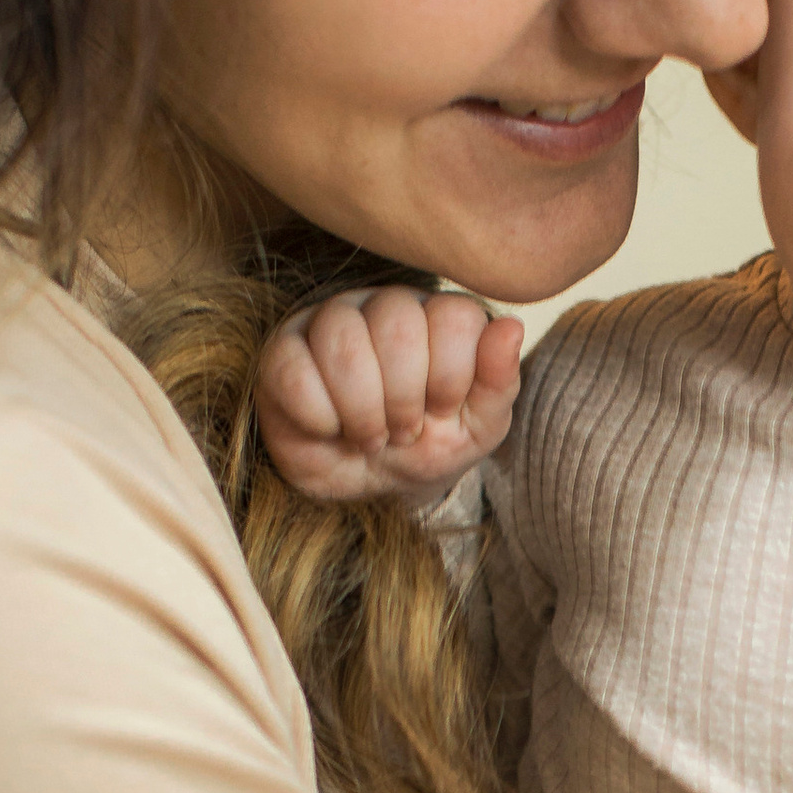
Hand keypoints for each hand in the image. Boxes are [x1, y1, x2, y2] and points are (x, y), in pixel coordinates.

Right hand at [257, 283, 522, 505]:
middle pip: (398, 324)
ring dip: (363, 411)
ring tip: (370, 437)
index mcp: (437, 314)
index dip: (452, 377)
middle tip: (403, 430)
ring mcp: (329, 322)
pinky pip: (293, 370)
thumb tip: (511, 327)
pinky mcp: (281, 352)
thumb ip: (500, 381)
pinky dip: (318, 416)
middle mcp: (384, 306)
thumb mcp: (479, 426)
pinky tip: (329, 429)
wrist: (371, 486)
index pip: (454, 317)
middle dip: (405, 399)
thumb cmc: (428, 444)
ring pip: (342, 340)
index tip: (443, 409)